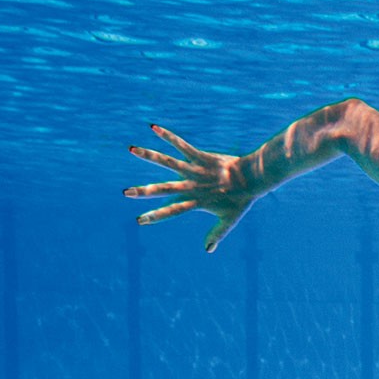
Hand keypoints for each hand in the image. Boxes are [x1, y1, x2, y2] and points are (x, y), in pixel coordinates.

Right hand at [125, 125, 255, 251]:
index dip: (156, 216)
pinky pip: (182, 145)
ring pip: (168, 162)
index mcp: (196, 201)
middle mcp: (193, 186)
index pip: (172, 210)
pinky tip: (154, 127)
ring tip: (131, 149)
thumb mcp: (229, 220)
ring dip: (149, 155)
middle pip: (164, 189)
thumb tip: (208, 250)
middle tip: (126, 192)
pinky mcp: (201, 157)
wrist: (251, 178)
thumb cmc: (241, 200)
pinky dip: (168, 136)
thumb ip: (217, 234)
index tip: (140, 220)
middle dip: (144, 191)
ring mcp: (196, 170)